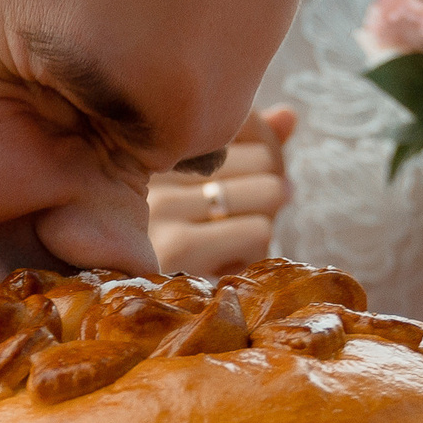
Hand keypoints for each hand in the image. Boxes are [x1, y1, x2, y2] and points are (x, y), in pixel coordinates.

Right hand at [148, 106, 293, 275]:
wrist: (134, 308)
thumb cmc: (178, 244)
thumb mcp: (212, 192)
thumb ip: (249, 150)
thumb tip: (288, 115)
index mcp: (156, 142)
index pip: (247, 120)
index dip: (268, 153)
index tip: (253, 184)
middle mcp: (150, 164)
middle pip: (265, 158)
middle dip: (268, 193)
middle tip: (242, 222)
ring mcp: (159, 206)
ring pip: (269, 192)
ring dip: (262, 224)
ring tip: (227, 243)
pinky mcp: (174, 248)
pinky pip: (258, 232)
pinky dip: (254, 254)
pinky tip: (221, 265)